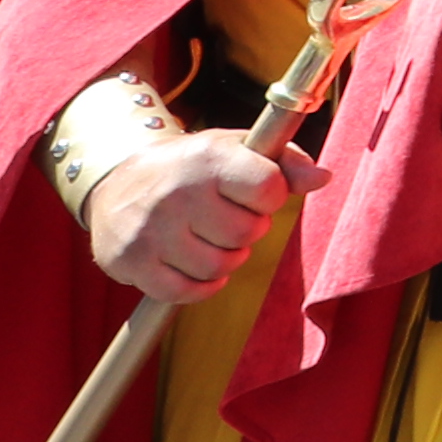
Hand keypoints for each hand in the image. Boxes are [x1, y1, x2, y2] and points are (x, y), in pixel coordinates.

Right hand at [80, 130, 305, 305]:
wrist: (118, 179)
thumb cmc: (192, 166)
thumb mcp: (237, 149)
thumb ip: (285, 162)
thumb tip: (323, 178)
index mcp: (209, 159)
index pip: (268, 189)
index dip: (269, 197)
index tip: (254, 194)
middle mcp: (178, 193)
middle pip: (246, 234)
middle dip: (246, 230)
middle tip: (227, 218)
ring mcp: (151, 230)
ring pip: (219, 267)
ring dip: (224, 259)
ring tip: (208, 238)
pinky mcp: (131, 262)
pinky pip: (185, 292)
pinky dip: (199, 286)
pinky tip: (193, 264)